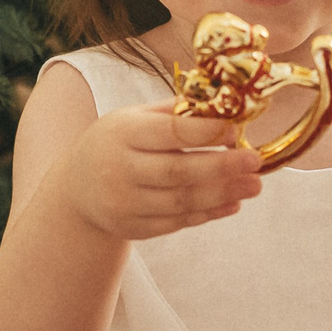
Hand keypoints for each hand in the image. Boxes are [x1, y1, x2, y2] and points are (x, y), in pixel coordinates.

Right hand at [59, 104, 260, 241]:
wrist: (75, 189)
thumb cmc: (115, 144)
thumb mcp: (133, 118)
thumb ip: (174, 112)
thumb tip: (224, 102)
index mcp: (123, 133)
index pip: (170, 132)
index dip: (206, 132)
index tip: (236, 132)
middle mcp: (120, 169)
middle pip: (178, 171)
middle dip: (222, 167)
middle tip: (256, 161)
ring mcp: (124, 203)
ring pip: (182, 201)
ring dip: (223, 193)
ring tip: (254, 185)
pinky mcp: (133, 228)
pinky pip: (177, 223)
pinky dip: (208, 214)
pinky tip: (232, 203)